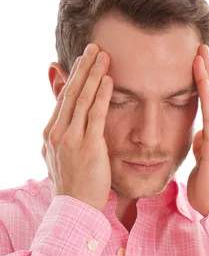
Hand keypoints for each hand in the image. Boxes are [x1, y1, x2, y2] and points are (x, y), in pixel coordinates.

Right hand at [41, 43, 112, 212]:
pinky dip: (103, 95)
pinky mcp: (88, 147)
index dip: (74, 76)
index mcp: (51, 134)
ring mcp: (72, 139)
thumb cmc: (74, 185)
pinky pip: (96, 115)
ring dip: (93, 74)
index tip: (83, 59)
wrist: (74, 208)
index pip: (64, 98)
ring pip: (82, 99)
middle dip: (83, 68)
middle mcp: (58, 133)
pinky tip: (109, 79)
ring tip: (103, 55)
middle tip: (94, 47)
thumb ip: (62, 134)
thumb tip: (63, 123)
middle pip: (72, 92)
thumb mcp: (60, 157)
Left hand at [187, 44, 208, 216]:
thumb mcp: (201, 163)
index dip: (204, 83)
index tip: (197, 63)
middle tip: (201, 47)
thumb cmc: (208, 190)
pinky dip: (205, 93)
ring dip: (207, 75)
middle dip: (207, 71)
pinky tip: (201, 78)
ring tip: (201, 54)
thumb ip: (202, 147)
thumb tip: (199, 136)